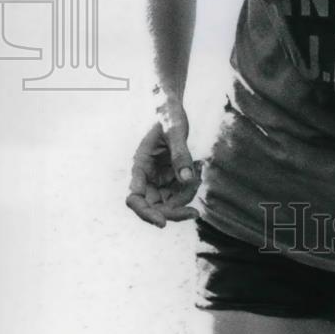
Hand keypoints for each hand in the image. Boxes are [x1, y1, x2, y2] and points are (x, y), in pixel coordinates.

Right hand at [125, 105, 200, 227]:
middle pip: (154, 207)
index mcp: (140, 166)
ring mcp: (158, 179)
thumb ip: (180, 154)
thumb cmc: (169, 117)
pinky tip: (198, 165)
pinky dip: (191, 186)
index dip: (146, 213)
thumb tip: (186, 179)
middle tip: (195, 213)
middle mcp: (146, 177)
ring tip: (198, 167)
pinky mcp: (169, 178)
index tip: (162, 223)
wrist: (172, 110)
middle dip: (174, 211)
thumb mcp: (176, 132)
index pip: (136, 198)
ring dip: (186, 195)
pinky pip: (180, 192)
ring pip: (170, 202)